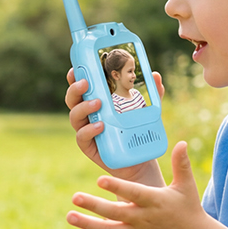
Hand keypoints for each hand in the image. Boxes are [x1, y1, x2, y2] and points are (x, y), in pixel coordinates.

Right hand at [64, 67, 164, 182]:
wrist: (140, 161)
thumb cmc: (138, 131)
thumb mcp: (148, 110)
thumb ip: (152, 93)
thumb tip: (155, 75)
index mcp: (96, 102)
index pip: (81, 87)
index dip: (75, 77)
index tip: (76, 68)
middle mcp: (87, 115)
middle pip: (72, 99)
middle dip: (75, 89)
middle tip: (85, 83)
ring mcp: (86, 130)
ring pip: (74, 116)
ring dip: (83, 108)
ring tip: (97, 103)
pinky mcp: (89, 147)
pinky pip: (82, 137)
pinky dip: (89, 130)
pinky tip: (100, 125)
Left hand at [66, 142, 208, 228]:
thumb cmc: (188, 208)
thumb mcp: (186, 186)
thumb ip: (181, 164)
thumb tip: (181, 142)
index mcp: (155, 201)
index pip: (133, 193)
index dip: (117, 187)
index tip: (99, 179)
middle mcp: (143, 218)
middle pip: (115, 213)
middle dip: (94, 206)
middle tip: (75, 196)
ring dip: (88, 224)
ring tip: (69, 215)